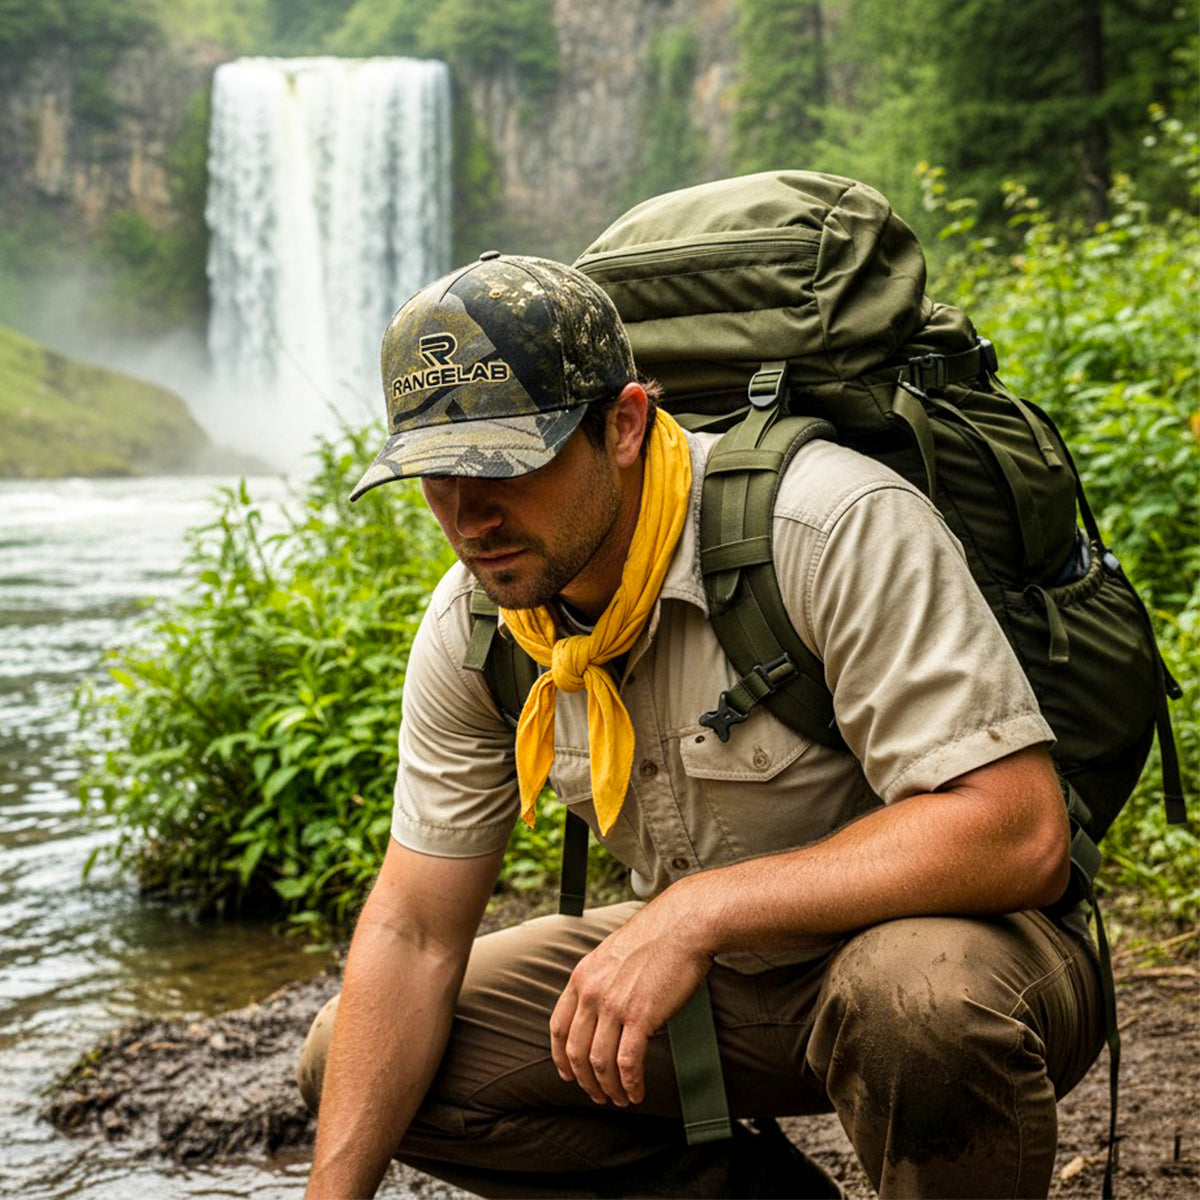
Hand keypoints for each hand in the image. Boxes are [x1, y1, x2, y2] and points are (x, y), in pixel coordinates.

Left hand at [549, 894, 712, 1107]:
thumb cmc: (657, 936)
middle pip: (576, 1051)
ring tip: (620, 1098)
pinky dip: (630, 1084)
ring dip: (609, 1088)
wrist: (683, 925)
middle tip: (598, 1094)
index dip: (561, 1056)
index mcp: (582, 976)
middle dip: (585, 1080)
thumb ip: (602, 980)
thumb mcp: (613, 953)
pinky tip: (636, 1091)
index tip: (568, 1073)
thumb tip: (604, 1010)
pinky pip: (628, 1063)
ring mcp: (614, 1004)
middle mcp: (592, 992)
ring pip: (599, 1062)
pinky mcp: (640, 1016)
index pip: (559, 1026)